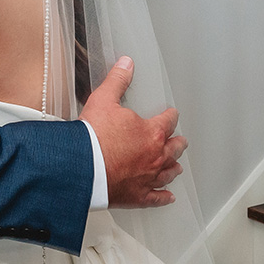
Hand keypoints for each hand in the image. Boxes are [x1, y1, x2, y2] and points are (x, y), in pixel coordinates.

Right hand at [78, 57, 186, 208]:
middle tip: (181, 141)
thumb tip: (127, 64)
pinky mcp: (138, 196)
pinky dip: (163, 198)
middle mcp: (155, 156)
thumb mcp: (103, 100)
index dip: (170, 116)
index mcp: (151, 133)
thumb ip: (117, 81)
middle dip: (177, 143)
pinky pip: (156, 198)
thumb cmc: (93, 137)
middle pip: (173, 149)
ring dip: (173, 168)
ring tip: (176, 167)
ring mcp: (148, 178)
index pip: (167, 121)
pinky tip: (168, 197)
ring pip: (168, 173)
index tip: (172, 114)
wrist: (82, 167)